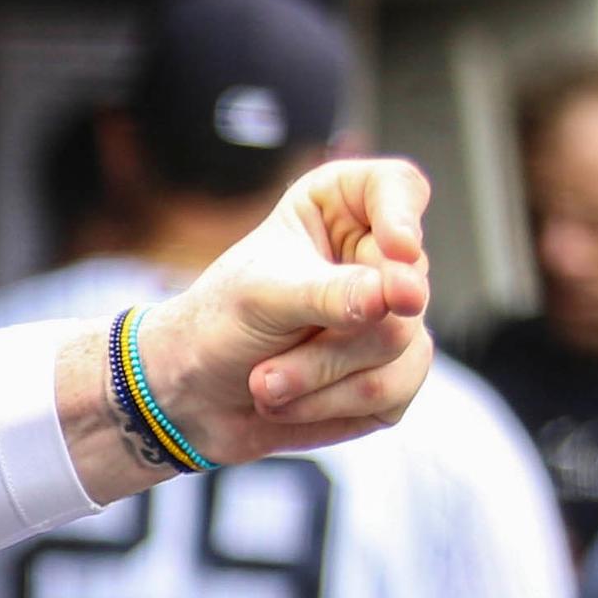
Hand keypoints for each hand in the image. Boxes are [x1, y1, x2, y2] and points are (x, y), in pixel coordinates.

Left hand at [69, 157, 435, 495]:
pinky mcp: (394, 373)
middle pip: (406, 291)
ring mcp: (394, 317)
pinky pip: (393, 393)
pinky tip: (287, 406)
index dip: (403, 217)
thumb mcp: (261, 297)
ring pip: (401, 348)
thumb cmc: (219, 324)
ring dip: (319, 380)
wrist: (191, 397)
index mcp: (343, 209)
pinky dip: (331, 408)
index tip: (396, 251)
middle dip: (331, 341)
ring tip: (263, 385)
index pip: (400, 188)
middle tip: (266, 373)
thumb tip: (394, 297)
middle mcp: (377, 258)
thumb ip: (329, 293)